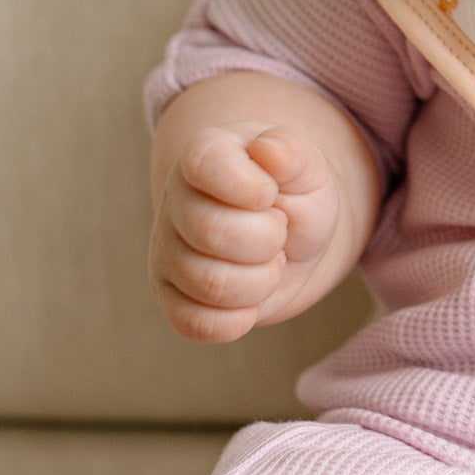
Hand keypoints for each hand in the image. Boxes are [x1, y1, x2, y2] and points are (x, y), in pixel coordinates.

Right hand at [149, 123, 340, 342]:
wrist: (290, 239)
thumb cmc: (295, 195)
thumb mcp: (309, 169)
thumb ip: (294, 154)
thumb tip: (267, 150)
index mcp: (204, 154)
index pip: (205, 165)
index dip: (250, 187)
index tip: (271, 194)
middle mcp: (174, 201)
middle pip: (212, 232)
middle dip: (268, 239)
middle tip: (278, 230)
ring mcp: (166, 252)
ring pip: (210, 284)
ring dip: (262, 280)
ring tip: (268, 260)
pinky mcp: (170, 299)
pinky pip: (198, 325)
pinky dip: (241, 317)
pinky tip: (252, 295)